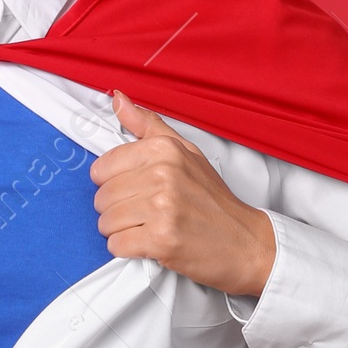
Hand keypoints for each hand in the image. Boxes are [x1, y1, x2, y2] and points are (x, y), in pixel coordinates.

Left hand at [90, 93, 275, 296]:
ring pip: (105, 222)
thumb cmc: (214, 200)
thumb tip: (117, 98)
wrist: (245, 242)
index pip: (102, 167)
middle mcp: (162, 175)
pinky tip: (149, 243)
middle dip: (116, 210)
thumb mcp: (186, 152)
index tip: (134, 190)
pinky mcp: (161, 240)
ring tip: (147, 227)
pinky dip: (127, 249)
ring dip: (121, 231)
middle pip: (102, 197)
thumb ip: (148, 125)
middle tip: (144, 213)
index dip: (113, 184)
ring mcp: (162, 208)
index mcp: (164, 149)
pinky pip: (117, 245)